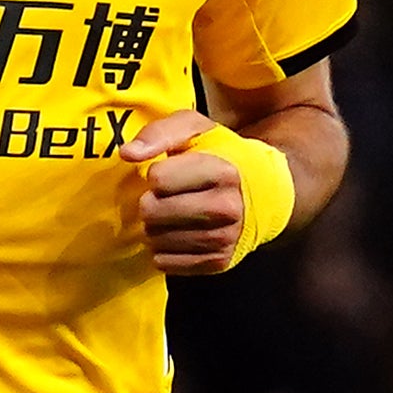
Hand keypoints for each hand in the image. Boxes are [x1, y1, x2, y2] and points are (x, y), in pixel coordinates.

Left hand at [124, 109, 250, 275]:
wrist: (264, 192)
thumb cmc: (221, 155)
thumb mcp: (195, 129)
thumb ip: (159, 133)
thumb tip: (128, 154)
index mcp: (223, 171)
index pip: (158, 179)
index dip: (155, 174)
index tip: (166, 172)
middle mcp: (227, 208)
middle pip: (153, 212)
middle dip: (150, 202)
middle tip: (162, 197)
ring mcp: (224, 238)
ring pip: (157, 240)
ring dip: (154, 228)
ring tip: (168, 214)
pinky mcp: (218, 261)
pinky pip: (166, 263)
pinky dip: (162, 250)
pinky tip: (173, 234)